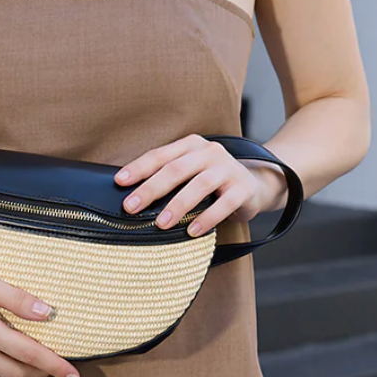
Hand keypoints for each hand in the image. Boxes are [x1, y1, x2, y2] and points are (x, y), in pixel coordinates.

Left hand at [113, 133, 281, 235]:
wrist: (256, 185)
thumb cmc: (214, 181)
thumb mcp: (191, 172)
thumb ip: (168, 176)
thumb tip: (132, 195)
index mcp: (191, 146)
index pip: (161, 155)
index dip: (139, 168)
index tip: (119, 182)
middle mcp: (210, 153)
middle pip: (176, 169)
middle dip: (151, 188)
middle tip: (131, 207)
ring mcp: (228, 169)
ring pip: (199, 185)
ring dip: (177, 205)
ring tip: (161, 223)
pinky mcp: (243, 188)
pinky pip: (224, 203)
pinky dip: (207, 218)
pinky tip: (192, 231)